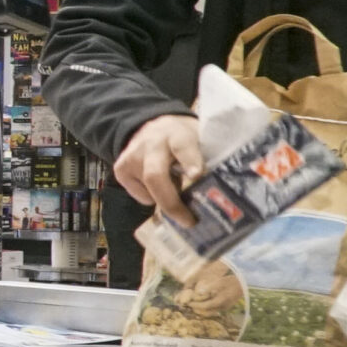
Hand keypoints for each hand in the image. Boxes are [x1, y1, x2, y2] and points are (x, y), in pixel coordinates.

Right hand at [112, 113, 202, 227]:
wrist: (148, 126)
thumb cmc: (182, 138)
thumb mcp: (198, 139)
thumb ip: (208, 157)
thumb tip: (226, 190)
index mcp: (177, 134)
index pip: (182, 147)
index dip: (190, 161)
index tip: (196, 175)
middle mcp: (151, 145)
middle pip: (155, 176)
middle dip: (171, 202)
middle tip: (188, 220)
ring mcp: (132, 157)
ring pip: (148, 191)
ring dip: (167, 200)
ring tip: (178, 198)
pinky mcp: (120, 170)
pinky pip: (140, 196)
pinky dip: (153, 198)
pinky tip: (159, 186)